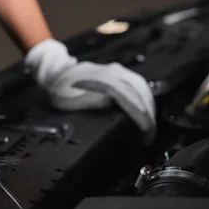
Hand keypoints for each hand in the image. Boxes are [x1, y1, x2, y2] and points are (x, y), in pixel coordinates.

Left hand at [25, 39, 155, 133]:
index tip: (145, 130)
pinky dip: (146, 102)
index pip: (127, 94)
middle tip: (148, 137)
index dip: (138, 113)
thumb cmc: (61, 89)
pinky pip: (140, 86)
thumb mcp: (64, 99)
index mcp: (101, 78)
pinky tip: (145, 116)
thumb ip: (84, 100)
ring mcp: (120, 71)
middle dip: (148, 115)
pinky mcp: (123, 74)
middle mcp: (114, 71)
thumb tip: (108, 102)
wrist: (59, 72)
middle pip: (140, 91)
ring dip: (150, 109)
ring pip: (143, 88)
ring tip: (148, 130)